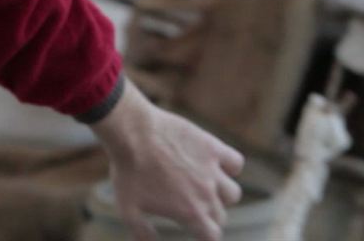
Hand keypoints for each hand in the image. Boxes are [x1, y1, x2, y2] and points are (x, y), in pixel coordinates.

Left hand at [91, 81, 244, 240]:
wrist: (133, 132)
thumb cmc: (127, 172)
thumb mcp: (128, 210)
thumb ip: (142, 233)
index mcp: (189, 212)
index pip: (213, 236)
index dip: (206, 237)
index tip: (198, 232)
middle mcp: (206, 193)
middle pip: (220, 216)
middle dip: (209, 217)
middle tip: (194, 209)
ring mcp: (212, 169)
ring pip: (233, 193)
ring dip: (222, 195)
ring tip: (206, 188)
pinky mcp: (213, 147)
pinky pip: (236, 163)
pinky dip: (230, 168)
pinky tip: (216, 166)